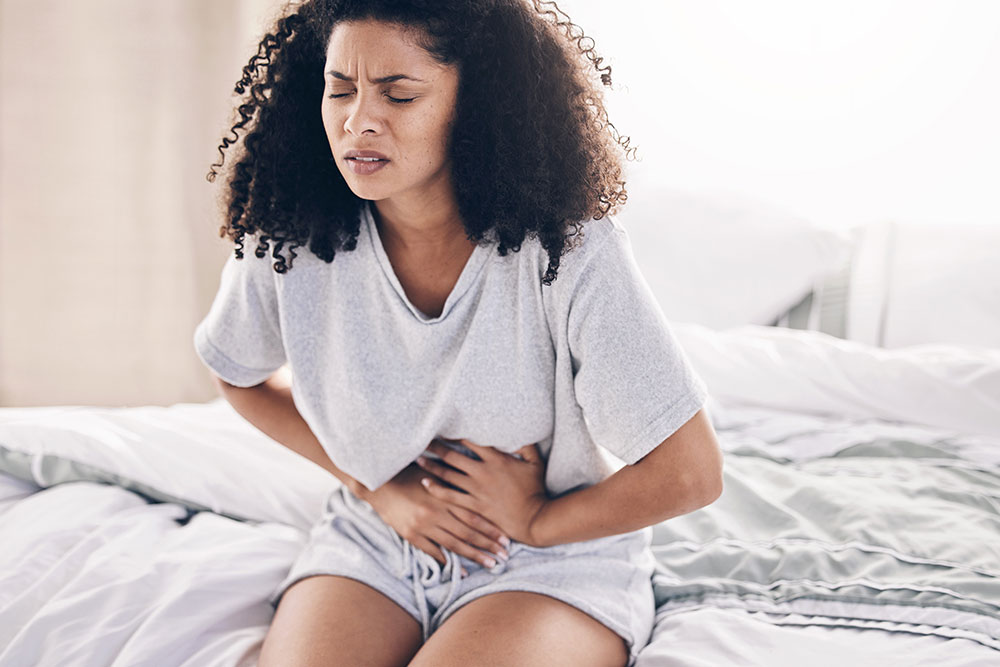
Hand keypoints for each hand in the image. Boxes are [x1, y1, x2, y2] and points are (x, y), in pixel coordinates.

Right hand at [358, 461, 509, 569]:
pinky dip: (447, 561)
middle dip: (488, 545)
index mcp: (444, 496)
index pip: (473, 515)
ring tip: (490, 564)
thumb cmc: (407, 475)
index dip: (491, 528)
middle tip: (505, 556)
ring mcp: (423, 525)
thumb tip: (476, 487)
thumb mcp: (432, 475)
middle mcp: (436, 512)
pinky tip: (460, 571)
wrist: (378, 484)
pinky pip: (432, 551)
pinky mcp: (411, 535)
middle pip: (468, 532)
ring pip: (454, 544)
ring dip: (474, 555)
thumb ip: (452, 484)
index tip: (506, 538)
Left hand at [416, 439, 548, 546]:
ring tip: (418, 459)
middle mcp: (482, 472)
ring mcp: (476, 489)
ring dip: (431, 465)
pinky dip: (436, 489)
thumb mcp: (535, 463)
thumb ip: (526, 446)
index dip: (454, 434)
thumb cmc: (535, 490)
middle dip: (436, 447)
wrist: (534, 518)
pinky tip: (425, 483)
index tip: (442, 430)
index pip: (469, 441)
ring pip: (448, 474)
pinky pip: (450, 496)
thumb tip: (519, 431)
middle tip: (423, 440)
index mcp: (496, 459)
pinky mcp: (473, 505)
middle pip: (453, 455)